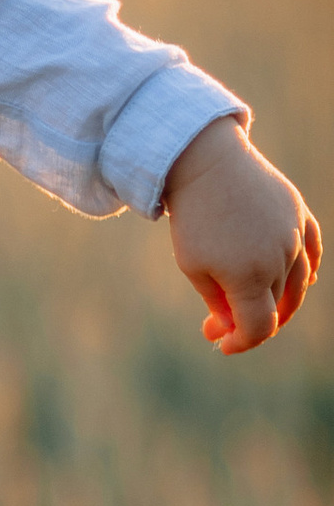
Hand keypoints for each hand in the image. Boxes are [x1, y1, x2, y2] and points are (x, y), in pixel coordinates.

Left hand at [163, 116, 317, 352]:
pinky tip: (303, 281)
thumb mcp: (194, 266)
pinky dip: (308, 270)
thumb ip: (218, 302)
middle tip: (218, 322)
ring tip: (257, 306)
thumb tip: (235, 327)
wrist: (205, 162)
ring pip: (297, 282)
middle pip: (276, 305)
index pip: (259, 327)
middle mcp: (279, 258)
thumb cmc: (192, 218)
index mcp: (249, 277)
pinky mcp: (300, 214)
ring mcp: (294, 235)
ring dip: (280, 300)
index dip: (242, 342)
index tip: (222, 344)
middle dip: (249, 319)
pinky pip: (313, 251)